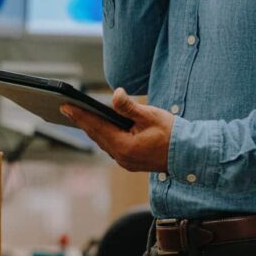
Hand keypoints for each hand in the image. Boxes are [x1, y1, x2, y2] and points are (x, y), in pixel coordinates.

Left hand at [60, 87, 174, 172]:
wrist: (190, 154)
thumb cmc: (173, 134)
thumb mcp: (151, 115)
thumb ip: (130, 107)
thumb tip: (115, 94)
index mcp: (125, 146)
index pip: (97, 127)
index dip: (80, 115)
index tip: (65, 106)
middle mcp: (122, 157)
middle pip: (97, 135)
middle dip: (82, 121)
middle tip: (65, 108)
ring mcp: (126, 161)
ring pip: (103, 142)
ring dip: (91, 128)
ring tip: (78, 116)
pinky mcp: (131, 161)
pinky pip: (111, 146)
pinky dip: (103, 135)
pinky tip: (99, 127)